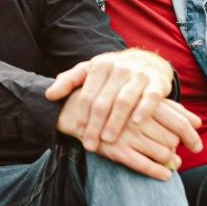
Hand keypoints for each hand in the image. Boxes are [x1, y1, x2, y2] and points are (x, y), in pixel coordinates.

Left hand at [46, 49, 173, 150]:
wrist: (148, 60)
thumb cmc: (113, 71)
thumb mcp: (90, 71)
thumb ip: (69, 81)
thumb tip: (48, 95)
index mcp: (100, 65)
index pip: (86, 95)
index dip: (81, 116)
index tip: (78, 133)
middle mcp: (119, 68)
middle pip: (103, 101)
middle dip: (95, 125)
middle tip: (90, 144)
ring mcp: (139, 74)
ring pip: (124, 100)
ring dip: (115, 122)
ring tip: (108, 140)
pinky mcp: (158, 82)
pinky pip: (150, 97)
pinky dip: (143, 109)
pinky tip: (135, 123)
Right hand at [67, 95, 199, 179]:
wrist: (76, 109)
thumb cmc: (116, 103)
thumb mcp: (141, 99)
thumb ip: (171, 109)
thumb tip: (198, 122)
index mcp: (145, 102)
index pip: (179, 122)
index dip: (191, 136)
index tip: (197, 147)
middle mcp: (138, 117)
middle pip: (172, 139)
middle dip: (178, 149)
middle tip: (178, 155)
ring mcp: (127, 134)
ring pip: (162, 152)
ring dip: (171, 161)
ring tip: (172, 163)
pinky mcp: (116, 149)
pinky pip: (144, 165)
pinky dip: (158, 172)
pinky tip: (165, 175)